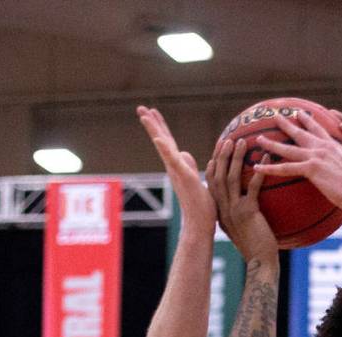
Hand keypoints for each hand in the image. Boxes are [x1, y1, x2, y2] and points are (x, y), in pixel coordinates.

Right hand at [137, 106, 215, 237]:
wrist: (200, 224)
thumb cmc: (201, 206)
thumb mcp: (197, 180)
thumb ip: (190, 166)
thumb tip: (185, 153)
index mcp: (178, 166)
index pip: (168, 142)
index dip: (160, 127)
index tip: (152, 111)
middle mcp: (174, 167)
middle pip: (161, 140)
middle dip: (152, 123)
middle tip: (140, 107)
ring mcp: (177, 171)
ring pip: (163, 146)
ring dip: (154, 130)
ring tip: (144, 115)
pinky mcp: (183, 177)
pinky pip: (173, 161)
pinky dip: (165, 150)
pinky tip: (158, 139)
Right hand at [204, 139, 276, 262]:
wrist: (261, 263)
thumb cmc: (257, 247)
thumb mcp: (244, 228)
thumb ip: (242, 213)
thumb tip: (249, 203)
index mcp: (220, 212)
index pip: (212, 184)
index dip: (214, 166)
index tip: (218, 151)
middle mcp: (223, 210)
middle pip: (219, 177)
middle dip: (222, 156)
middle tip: (229, 139)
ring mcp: (234, 211)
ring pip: (232, 179)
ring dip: (236, 159)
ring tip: (243, 142)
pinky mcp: (248, 213)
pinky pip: (253, 188)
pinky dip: (259, 172)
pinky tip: (267, 159)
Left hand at [252, 113, 341, 216]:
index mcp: (334, 146)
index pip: (318, 130)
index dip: (308, 121)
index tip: (300, 114)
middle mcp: (323, 147)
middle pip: (300, 133)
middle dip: (286, 124)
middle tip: (275, 116)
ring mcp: (316, 156)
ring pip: (288, 149)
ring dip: (271, 144)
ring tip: (259, 140)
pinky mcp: (311, 169)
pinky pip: (286, 169)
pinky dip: (270, 169)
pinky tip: (257, 168)